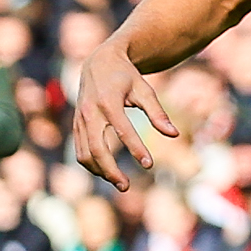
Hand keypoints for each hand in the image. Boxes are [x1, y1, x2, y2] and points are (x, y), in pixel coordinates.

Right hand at [71, 44, 179, 183]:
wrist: (98, 62)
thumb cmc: (126, 77)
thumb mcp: (145, 90)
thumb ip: (158, 113)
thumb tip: (174, 134)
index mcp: (108, 102)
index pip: (122, 130)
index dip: (136, 148)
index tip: (149, 164)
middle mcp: (90, 112)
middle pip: (96, 148)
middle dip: (110, 170)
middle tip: (127, 187)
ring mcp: (80, 120)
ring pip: (84, 153)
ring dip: (100, 172)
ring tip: (121, 183)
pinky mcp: (76, 125)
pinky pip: (80, 150)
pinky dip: (92, 164)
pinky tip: (107, 173)